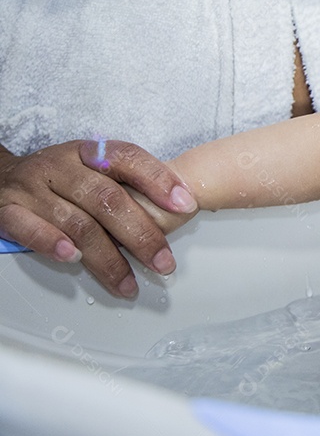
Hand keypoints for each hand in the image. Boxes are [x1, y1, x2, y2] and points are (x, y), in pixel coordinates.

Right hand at [0, 140, 196, 297]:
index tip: (185, 205)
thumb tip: (180, 206)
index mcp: (88, 153)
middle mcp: (61, 167)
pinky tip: (72, 258)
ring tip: (128, 282)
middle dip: (142, 235)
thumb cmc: (61, 178)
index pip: (128, 158)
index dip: (158, 180)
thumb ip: (129, 184)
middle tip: (163, 263)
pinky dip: (52, 244)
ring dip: (107, 258)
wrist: (0, 178)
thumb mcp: (94, 169)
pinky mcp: (8, 211)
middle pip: (108, 199)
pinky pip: (29, 228)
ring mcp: (32, 189)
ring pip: (77, 223)